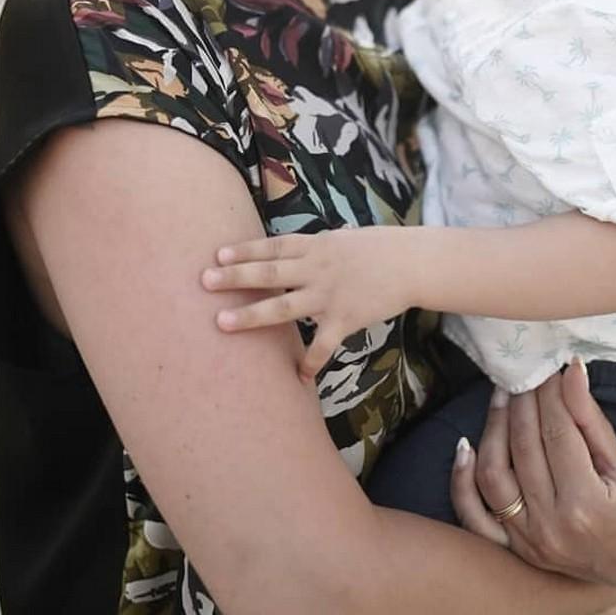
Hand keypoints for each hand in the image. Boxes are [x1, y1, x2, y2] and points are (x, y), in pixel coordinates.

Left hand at [201, 227, 411, 379]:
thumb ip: (316, 246)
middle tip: (204, 281)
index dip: (245, 250)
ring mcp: (329, 294)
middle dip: (235, 277)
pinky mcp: (345, 318)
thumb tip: (296, 247)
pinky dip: (309, 362)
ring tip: (221, 323)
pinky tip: (296, 377)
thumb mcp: (343, 239)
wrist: (411, 263)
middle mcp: (317, 268)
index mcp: (316, 246)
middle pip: (269, 272)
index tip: (217, 254)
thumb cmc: (377, 248)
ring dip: (251, 315)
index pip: (273, 246)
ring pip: (283, 306)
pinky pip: (322, 344)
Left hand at [450, 359, 615, 590]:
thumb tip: (570, 368)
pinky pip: (474, 516)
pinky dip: (462, 481)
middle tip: (525, 372)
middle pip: (524, 447)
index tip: (548, 367)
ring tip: (502, 395)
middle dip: (523, 401)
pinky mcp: (513, 549)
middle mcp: (550, 526)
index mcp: (585, 505)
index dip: (550, 393)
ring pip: (493, 474)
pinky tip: (465, 446)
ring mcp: (527, 541)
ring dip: (493, 427)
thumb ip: (589, 417)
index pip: (557, 432)